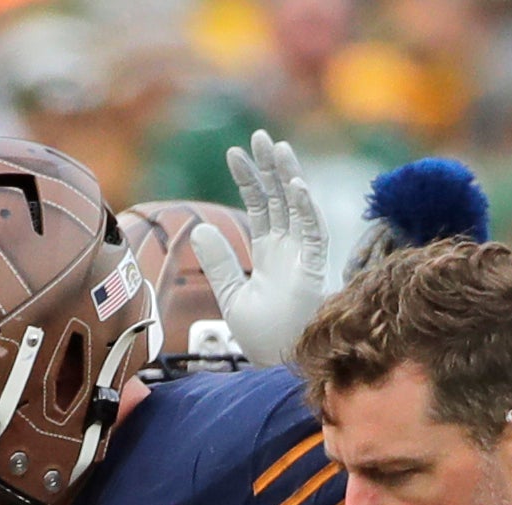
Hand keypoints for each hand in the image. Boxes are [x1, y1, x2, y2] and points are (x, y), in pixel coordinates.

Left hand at [190, 131, 328, 366]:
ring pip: (297, 206)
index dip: (248, 179)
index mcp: (268, 251)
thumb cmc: (260, 335)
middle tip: (258, 135)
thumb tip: (198, 229)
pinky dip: (306, 209)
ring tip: (276, 148)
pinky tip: (295, 186)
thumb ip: (218, 261)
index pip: (259, 205)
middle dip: (268, 167)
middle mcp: (287, 248)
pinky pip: (313, 232)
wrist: (276, 362)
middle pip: (279, 197)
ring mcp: (302, 256)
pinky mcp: (313, 269)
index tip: (234, 153)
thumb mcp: (230, 293)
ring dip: (288, 176)